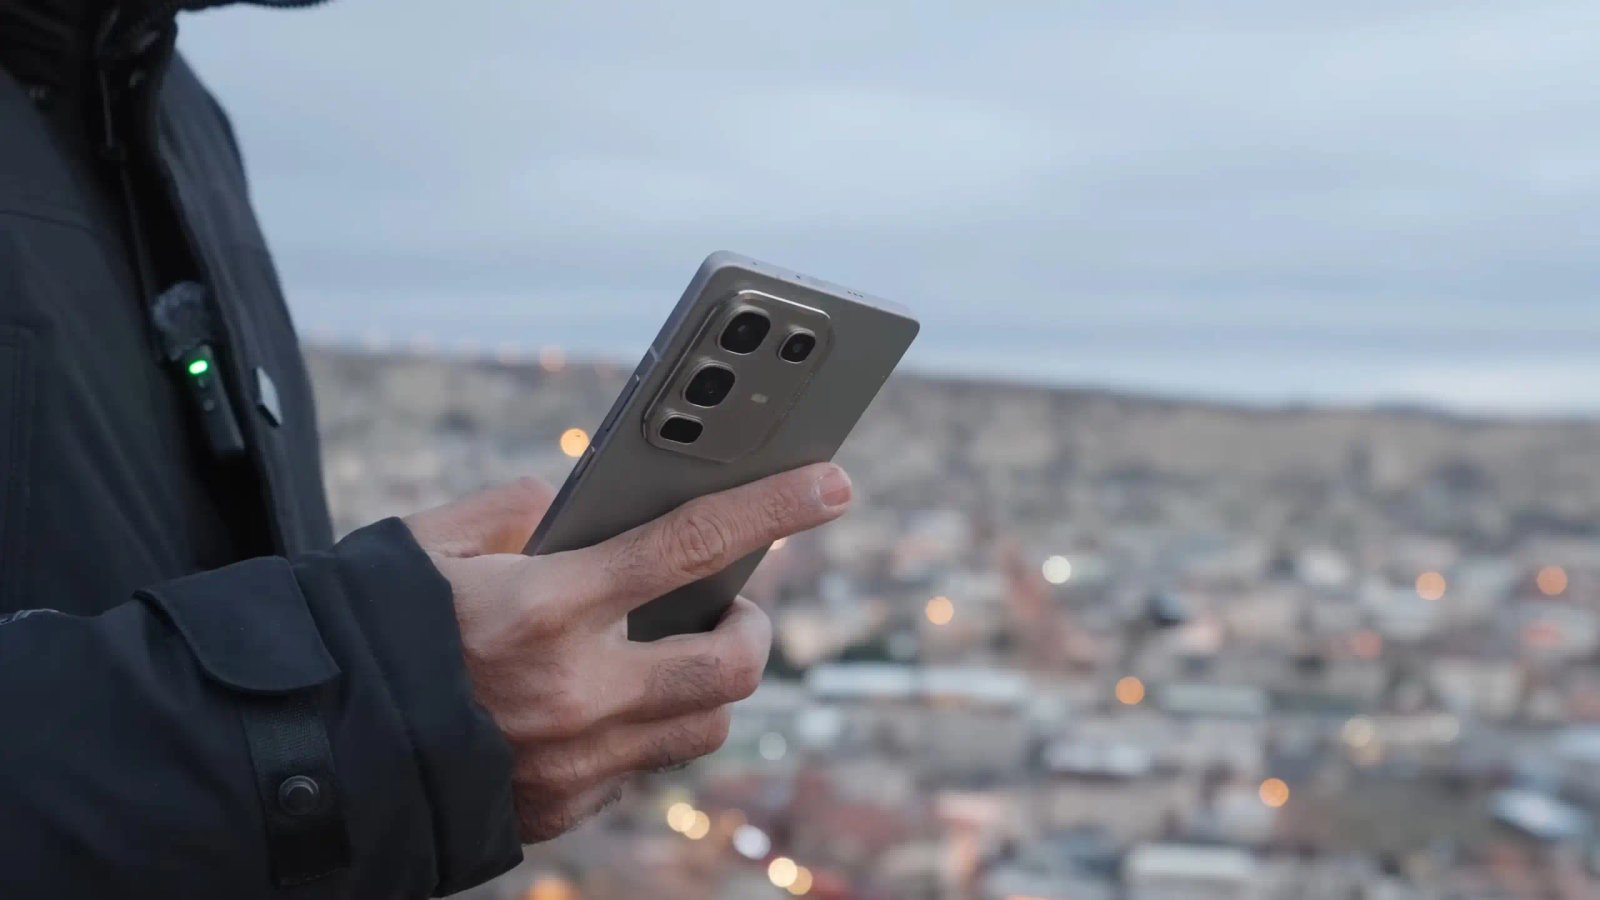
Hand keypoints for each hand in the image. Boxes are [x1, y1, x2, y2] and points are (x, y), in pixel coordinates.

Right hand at [404, 462, 853, 841]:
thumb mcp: (427, 543)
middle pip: (733, 664)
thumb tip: (561, 504)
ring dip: (708, 685)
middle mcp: (577, 689)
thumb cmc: (362, 634)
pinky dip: (643, 731)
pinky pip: (641, 768)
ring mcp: (575, 759)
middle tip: (735, 604)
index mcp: (546, 606)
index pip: (693, 545)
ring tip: (674, 652)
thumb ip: (509, 511)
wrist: (302, 758)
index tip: (831, 484)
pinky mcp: (561, 809)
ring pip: (705, 727)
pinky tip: (604, 705)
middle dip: (755, 628)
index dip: (774, 508)